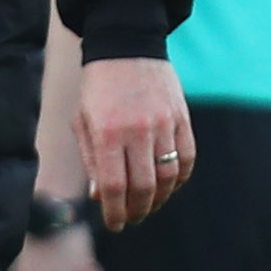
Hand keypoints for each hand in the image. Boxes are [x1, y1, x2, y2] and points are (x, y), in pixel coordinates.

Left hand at [75, 56, 196, 230]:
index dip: (114, 212)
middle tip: (132, 218)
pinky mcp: (182, 117)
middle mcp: (137, 130)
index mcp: (106, 132)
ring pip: (168, 177)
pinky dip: (180, 178)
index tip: (115, 224)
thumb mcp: (83, 121)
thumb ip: (91, 160)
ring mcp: (163, 123)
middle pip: (143, 188)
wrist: (126, 47)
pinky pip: (187, 158)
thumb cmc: (98, 89)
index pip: (114, 187)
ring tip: (150, 205)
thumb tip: (99, 197)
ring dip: (160, 199)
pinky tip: (169, 185)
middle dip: (137, 211)